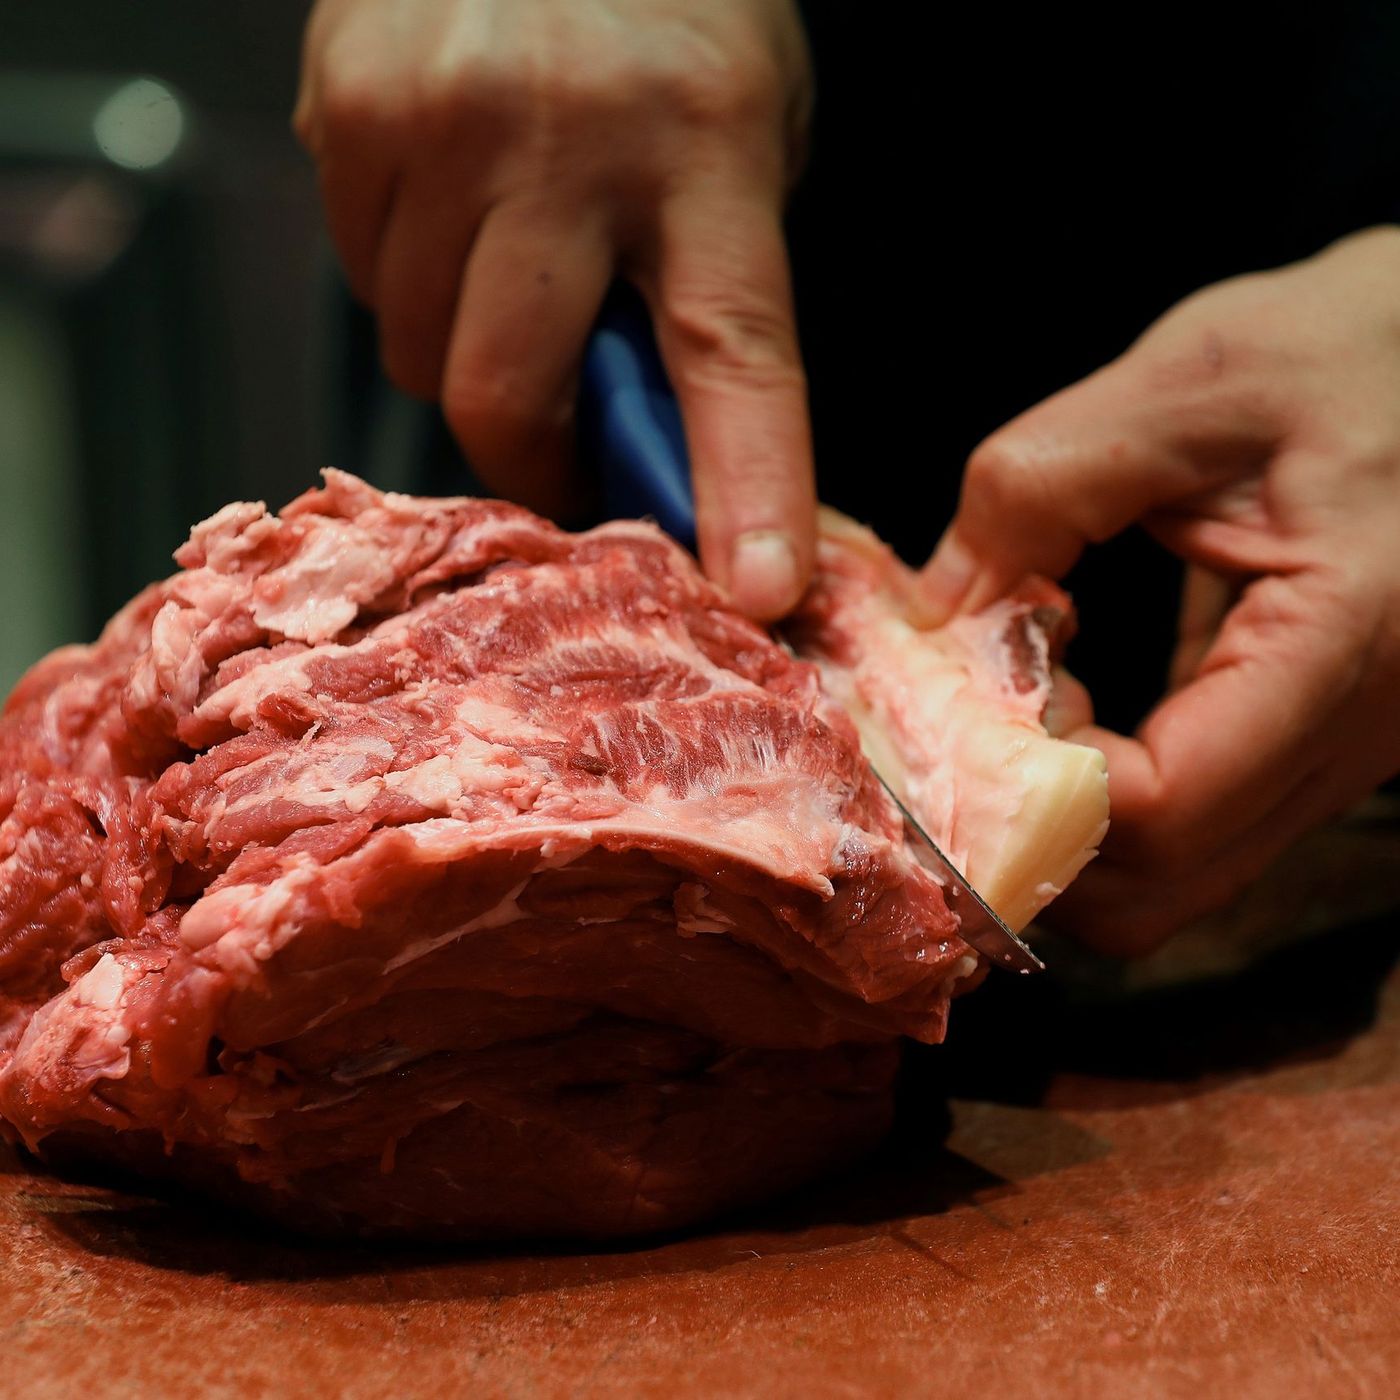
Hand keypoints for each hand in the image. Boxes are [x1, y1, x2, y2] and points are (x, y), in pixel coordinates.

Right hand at [295, 0, 815, 619]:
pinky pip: (361, 271)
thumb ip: (708, 281)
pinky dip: (406, 274)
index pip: (729, 353)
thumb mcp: (740, 132)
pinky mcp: (340, 106)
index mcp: (702, 143)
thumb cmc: (666, 2)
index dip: (746, 488)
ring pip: (416, 348)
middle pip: (506, 395)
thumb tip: (659, 442)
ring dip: (464, 350)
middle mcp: (557, 136)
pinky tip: (452, 202)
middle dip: (530, 453)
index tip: (761, 589)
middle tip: (562, 440)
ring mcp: (432, 120)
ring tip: (511, 264)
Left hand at [921, 227, 1399, 952]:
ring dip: (1064, 815)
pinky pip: (1196, 827)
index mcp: (1348, 639)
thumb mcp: (1186, 384)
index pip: (1163, 807)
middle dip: (1030, 827)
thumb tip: (929, 613)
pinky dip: (1105, 792)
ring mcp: (1347, 757)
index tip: (970, 694)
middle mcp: (1364, 735)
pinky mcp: (1318, 746)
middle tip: (972, 713)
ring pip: (1175, 880)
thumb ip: (1039, 492)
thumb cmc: (1358, 344)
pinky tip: (1072, 689)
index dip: (1032, 782)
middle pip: (1159, 889)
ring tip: (1027, 686)